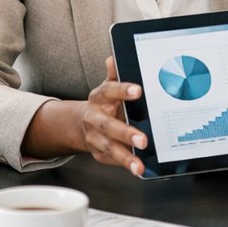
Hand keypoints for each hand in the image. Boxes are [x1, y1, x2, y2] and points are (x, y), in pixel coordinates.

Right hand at [80, 57, 146, 176]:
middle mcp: (94, 118)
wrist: (85, 123)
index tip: (138, 91)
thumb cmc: (106, 103)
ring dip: (125, 157)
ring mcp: (95, 137)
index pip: (110, 91)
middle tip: (143, 139)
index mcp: (99, 97)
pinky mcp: (98, 153)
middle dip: (125, 133)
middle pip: (108, 126)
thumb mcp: (109, 87)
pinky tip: (137, 168)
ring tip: (139, 165)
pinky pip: (112, 160)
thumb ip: (115, 75)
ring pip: (109, 148)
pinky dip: (124, 164)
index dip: (123, 90)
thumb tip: (114, 58)